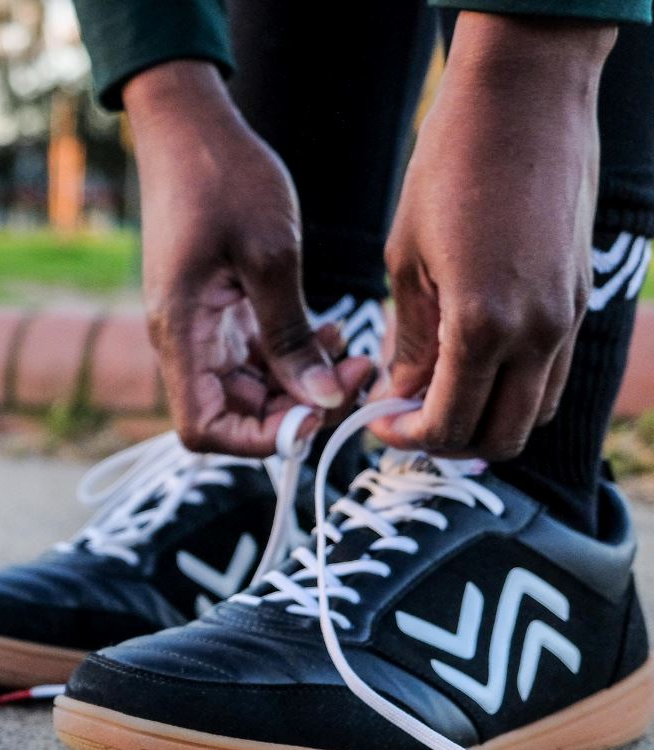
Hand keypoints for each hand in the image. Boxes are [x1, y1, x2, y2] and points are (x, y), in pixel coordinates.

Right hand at [125, 62, 374, 455]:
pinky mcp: (217, 311)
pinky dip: (293, 355)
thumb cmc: (223, 179)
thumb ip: (292, 335)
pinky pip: (253, 356)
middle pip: (233, 415)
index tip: (315, 413)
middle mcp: (184, 340)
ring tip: (351, 349)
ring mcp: (199, 327)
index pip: (204, 429)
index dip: (260, 439)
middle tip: (355, 376)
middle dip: (296, 409)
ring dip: (301, 383)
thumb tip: (319, 399)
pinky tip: (332, 330)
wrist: (189, 127)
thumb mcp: (270, 255)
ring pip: (249, 389)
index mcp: (181, 333)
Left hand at [372, 13, 614, 457]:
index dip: (406, 439)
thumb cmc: (449, 168)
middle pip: (502, 437)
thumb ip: (411, 339)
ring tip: (434, 394)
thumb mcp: (406, 259)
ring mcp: (569, 317)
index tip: (375, 424)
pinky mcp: (581, 299)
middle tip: (404, 420)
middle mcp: (538, 331)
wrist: (524, 100)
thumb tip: (403, 392)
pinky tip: (470, 364)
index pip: (450, 423)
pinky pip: (554, 373)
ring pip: (537, 412)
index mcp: (483, 323)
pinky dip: (515, 388)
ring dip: (485, 419)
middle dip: (447, 442)